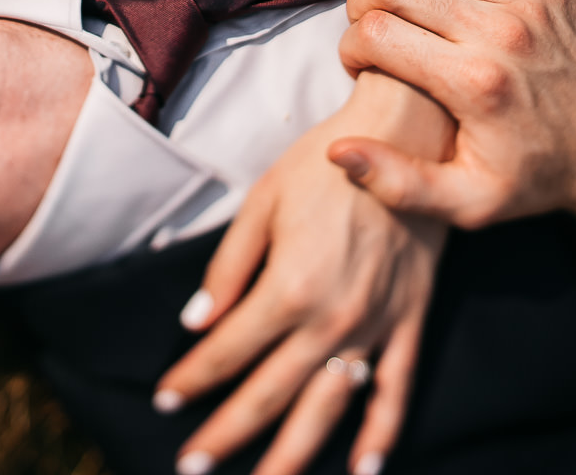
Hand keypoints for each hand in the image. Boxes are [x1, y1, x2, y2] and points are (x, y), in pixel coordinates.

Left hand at [154, 90, 444, 474]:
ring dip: (293, 455)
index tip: (165, 399)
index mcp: (290, 287)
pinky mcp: (409, 319)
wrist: (405, 134)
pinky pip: (396, 389)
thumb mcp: (263, 200)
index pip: (227, 350)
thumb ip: (230, 266)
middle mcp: (332, 318)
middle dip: (227, 433)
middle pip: (270, 394)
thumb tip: (196, 322)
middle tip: (191, 466)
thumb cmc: (324, 161)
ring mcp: (374, 325)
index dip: (192, 378)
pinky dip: (381, 432)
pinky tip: (364, 469)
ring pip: (328, 408)